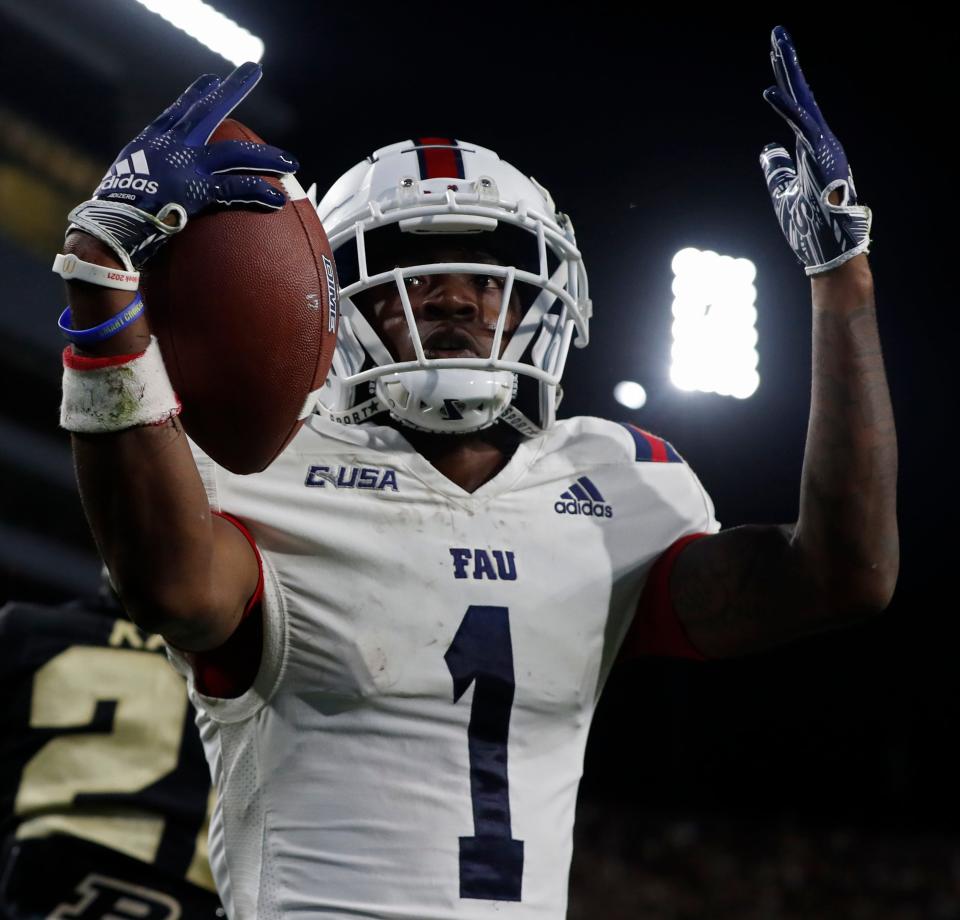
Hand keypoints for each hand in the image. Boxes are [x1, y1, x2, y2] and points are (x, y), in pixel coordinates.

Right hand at [67, 62, 297, 269]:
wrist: (110, 226)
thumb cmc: (115, 215)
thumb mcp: (125, 184)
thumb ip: (145, 178)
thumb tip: (154, 191)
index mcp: (151, 142)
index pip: (178, 112)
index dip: (196, 96)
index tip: (211, 81)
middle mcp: (171, 146)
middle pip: (207, 112)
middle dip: (231, 90)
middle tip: (253, 71)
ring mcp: (187, 166)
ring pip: (235, 153)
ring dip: (266, 157)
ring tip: (290, 163)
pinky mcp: (198, 189)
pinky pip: (237, 188)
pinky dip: (259, 192)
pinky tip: (279, 198)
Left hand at [759, 26, 871, 274]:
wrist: (830, 249)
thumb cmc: (809, 224)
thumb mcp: (783, 191)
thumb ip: (776, 168)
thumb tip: (767, 148)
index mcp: (811, 147)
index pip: (794, 107)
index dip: (784, 82)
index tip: (774, 55)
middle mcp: (819, 141)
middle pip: (800, 96)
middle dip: (786, 65)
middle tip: (777, 34)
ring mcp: (823, 147)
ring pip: (803, 103)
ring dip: (789, 73)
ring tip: (777, 44)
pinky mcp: (823, 157)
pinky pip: (802, 128)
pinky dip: (787, 110)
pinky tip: (769, 92)